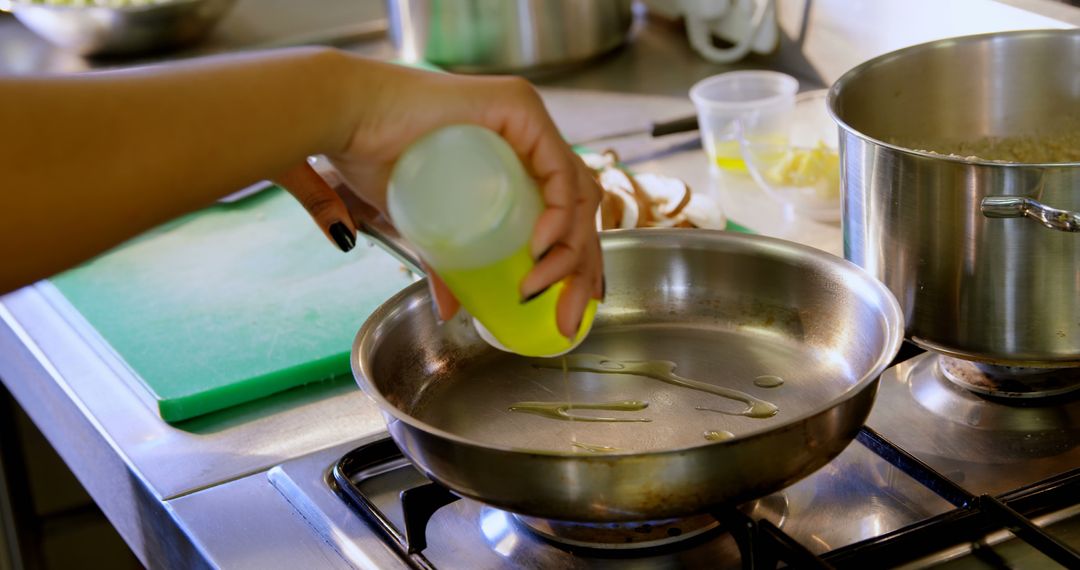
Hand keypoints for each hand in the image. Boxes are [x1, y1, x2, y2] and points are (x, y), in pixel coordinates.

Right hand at [277, 61, 602, 337]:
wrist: (341, 120)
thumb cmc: (370, 156)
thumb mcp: (422, 224)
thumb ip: (442, 261)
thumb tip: (450, 308)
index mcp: (517, 154)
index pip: (568, 213)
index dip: (579, 265)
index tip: (570, 311)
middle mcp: (531, 134)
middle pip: (580, 208)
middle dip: (583, 271)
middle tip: (567, 317)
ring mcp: (528, 119)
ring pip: (576, 193)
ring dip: (570, 250)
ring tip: (537, 285)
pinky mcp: (519, 108)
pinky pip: (558, 169)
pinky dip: (560, 213)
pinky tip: (542, 247)